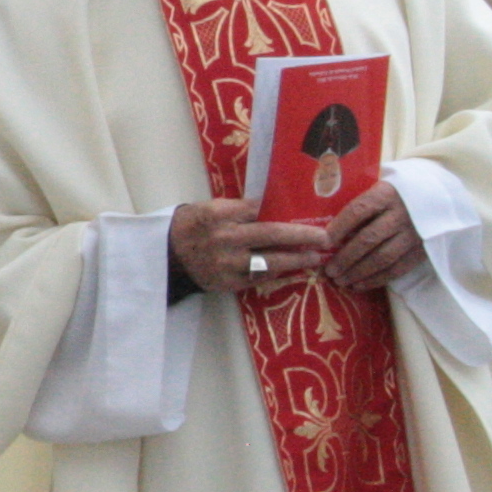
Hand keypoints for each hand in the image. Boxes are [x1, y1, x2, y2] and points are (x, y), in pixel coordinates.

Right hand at [168, 197, 334, 294]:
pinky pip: (261, 279)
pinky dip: (279, 275)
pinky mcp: (229, 282)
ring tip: (316, 257)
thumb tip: (272, 208)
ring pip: (271, 262)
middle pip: (271, 235)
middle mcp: (224, 238)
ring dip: (297, 260)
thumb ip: (238, 209)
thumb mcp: (208, 208)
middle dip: (301, 236)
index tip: (305, 214)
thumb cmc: (191, 227)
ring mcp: (227, 263)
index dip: (282, 212)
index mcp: (218, 214)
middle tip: (325, 237)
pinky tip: (294, 271)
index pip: (258, 209)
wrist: (166, 257)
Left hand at [324, 181, 425, 290]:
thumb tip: (325, 229)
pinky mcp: (421, 251)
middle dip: (345, 257)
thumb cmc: (395, 195)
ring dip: (358, 272)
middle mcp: (400, 215)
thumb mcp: (378, 190)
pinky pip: (397, 269)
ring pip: (383, 257)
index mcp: (385, 194)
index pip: (358, 211)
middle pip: (369, 238)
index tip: (323, 243)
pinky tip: (359, 285)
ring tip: (340, 281)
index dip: (339, 228)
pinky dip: (376, 279)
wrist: (437, 199)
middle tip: (329, 271)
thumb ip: (358, 205)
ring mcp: (413, 234)